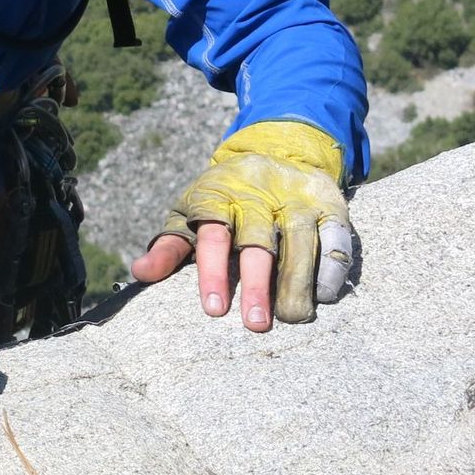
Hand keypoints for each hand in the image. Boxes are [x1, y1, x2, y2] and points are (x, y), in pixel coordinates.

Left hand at [130, 121, 354, 331]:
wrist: (275, 150)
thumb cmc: (222, 198)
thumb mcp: (188, 214)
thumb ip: (168, 246)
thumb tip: (139, 273)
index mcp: (216, 197)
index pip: (213, 236)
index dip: (212, 272)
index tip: (213, 310)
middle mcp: (257, 196)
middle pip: (258, 243)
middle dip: (257, 284)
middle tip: (256, 324)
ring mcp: (294, 198)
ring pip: (299, 241)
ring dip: (297, 281)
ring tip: (291, 316)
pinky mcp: (328, 203)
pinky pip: (335, 236)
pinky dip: (331, 266)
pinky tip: (324, 295)